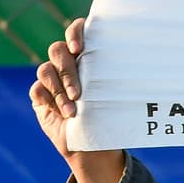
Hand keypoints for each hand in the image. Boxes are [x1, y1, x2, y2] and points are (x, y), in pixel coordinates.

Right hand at [30, 17, 124, 182]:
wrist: (95, 150)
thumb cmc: (110, 121)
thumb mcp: (117, 100)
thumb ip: (119, 81)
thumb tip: (146, 68)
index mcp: (87, 58)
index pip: (77, 32)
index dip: (75, 33)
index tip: (80, 48)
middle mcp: (67, 64)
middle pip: (58, 50)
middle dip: (67, 70)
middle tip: (78, 93)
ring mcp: (52, 79)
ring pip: (45, 70)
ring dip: (59, 90)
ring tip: (72, 111)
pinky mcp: (40, 96)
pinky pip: (37, 90)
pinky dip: (49, 100)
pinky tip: (62, 114)